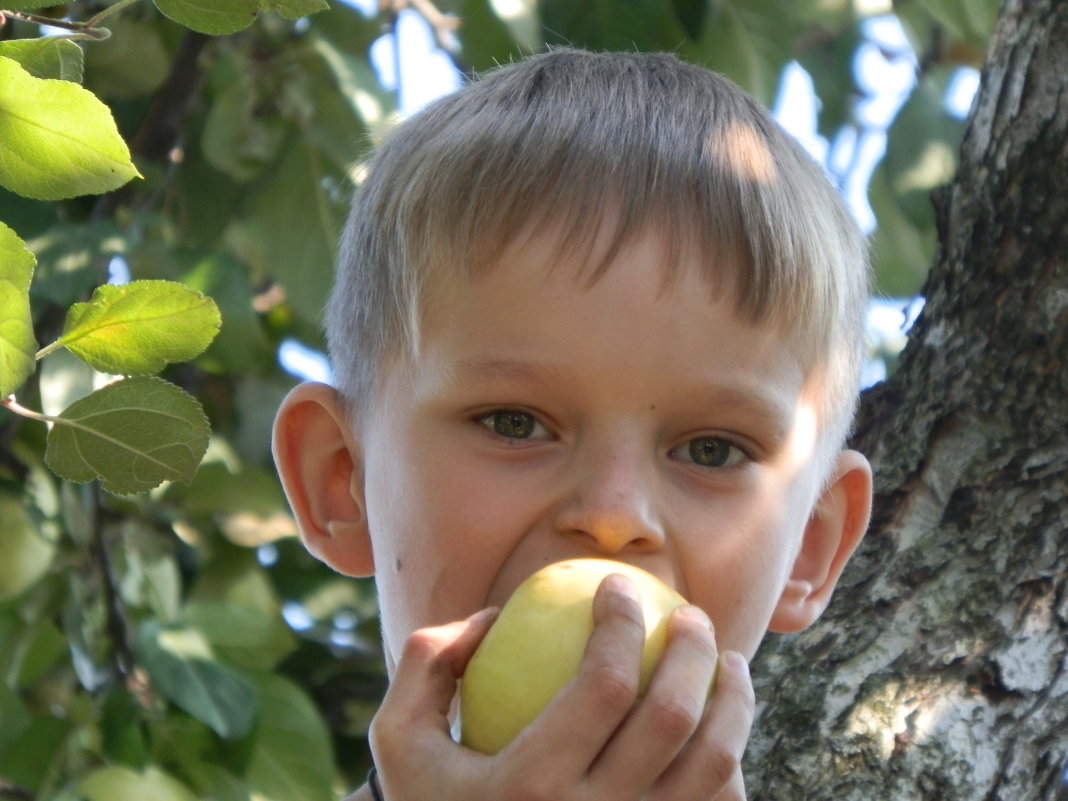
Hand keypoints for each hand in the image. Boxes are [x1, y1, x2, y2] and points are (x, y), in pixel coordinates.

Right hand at [367, 575, 754, 800]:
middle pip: (672, 720)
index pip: (605, 685)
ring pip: (715, 769)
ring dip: (735, 703)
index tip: (616, 585)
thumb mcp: (400, 737)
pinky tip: (723, 728)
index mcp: (529, 789)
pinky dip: (732, 764)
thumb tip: (496, 615)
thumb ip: (429, 663)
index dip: (622, 622)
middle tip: (691, 616)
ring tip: (728, 662)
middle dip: (694, 650)